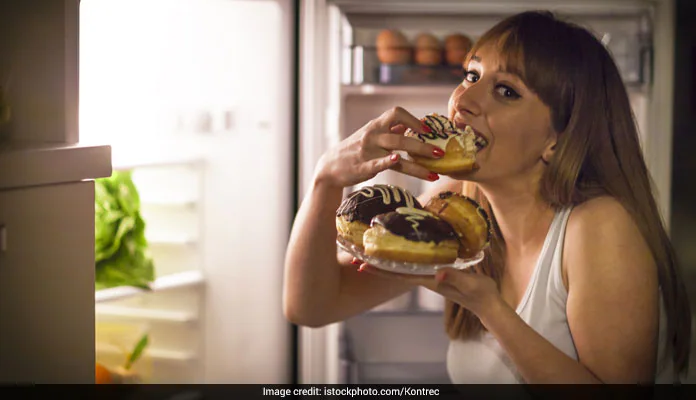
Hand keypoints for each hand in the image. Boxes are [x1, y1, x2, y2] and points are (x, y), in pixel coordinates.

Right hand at [314, 107, 444, 187]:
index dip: (413, 120)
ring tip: (433, 172)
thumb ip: (391, 130)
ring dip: (416, 163)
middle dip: (423, 146)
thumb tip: (413, 124)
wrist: (330, 166)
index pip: (396, 113)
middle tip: (440, 153)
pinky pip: (378, 163)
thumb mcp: (371, 135)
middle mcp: (373, 135)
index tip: (427, 129)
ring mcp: (368, 151)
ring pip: (396, 153)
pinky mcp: (363, 166)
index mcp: (376, 125)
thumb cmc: (355, 150)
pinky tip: (398, 160)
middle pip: (401, 137)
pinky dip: (387, 160)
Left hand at [355, 258, 503, 318]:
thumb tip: (437, 272)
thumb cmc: (480, 293)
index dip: (381, 270)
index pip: (399, 275)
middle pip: (395, 272)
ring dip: (386, 263)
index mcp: (430, 281)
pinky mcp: (436, 274)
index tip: (362, 265)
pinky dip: (402, 259)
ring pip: (402, 269)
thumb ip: (455, 277)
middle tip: (354, 258)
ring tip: (368, 254)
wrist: (488, 303)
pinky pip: (414, 266)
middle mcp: (426, 279)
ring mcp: (430, 277)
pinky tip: (397, 252)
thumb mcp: (470, 283)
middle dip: (376, 266)